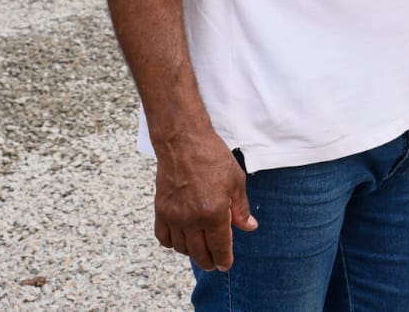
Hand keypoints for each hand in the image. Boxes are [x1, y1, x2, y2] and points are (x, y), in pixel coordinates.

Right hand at [152, 130, 256, 270]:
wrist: (184, 143)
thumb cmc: (213, 158)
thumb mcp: (236, 182)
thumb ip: (241, 209)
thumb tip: (249, 228)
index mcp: (213, 213)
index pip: (219, 246)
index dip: (224, 259)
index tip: (226, 265)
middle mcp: (191, 219)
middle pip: (199, 252)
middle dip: (209, 261)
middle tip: (215, 263)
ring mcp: (173, 216)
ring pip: (181, 247)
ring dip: (192, 253)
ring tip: (202, 249)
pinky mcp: (160, 210)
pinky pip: (164, 237)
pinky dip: (173, 243)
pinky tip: (182, 239)